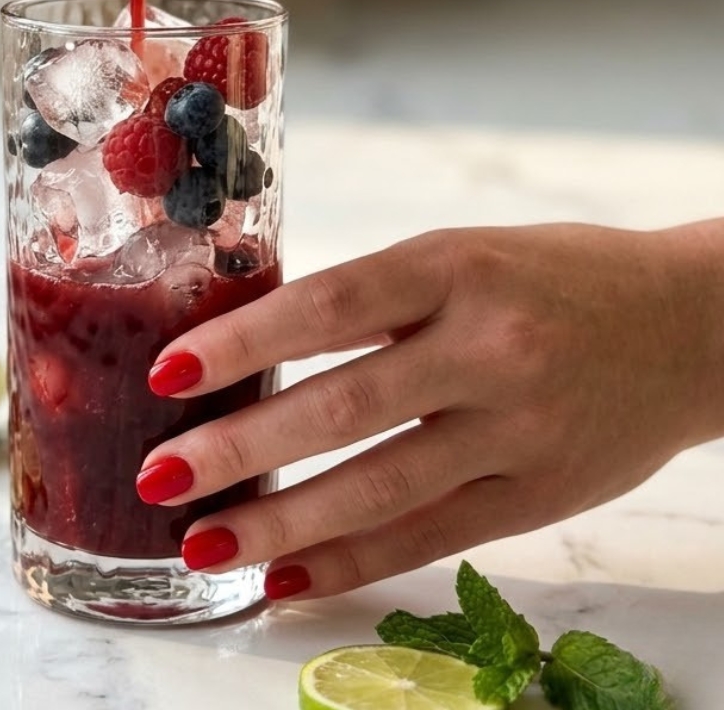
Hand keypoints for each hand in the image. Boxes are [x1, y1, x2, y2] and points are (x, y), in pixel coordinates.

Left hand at [138, 220, 723, 598]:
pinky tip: (289, 578)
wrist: (691, 326)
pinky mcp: (540, 495)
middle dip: (243, 447)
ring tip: (206, 543)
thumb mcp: (462, 255)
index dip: (244, 342)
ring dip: (284, 523)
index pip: (330, 306)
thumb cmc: (554, 277)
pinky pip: (432, 538)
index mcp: (454, 267)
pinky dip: (354, 562)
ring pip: (383, 487)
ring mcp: (518, 429)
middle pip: (344, 406)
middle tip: (162, 474)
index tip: (170, 373)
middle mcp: (487, 348)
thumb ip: (375, 299)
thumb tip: (255, 345)